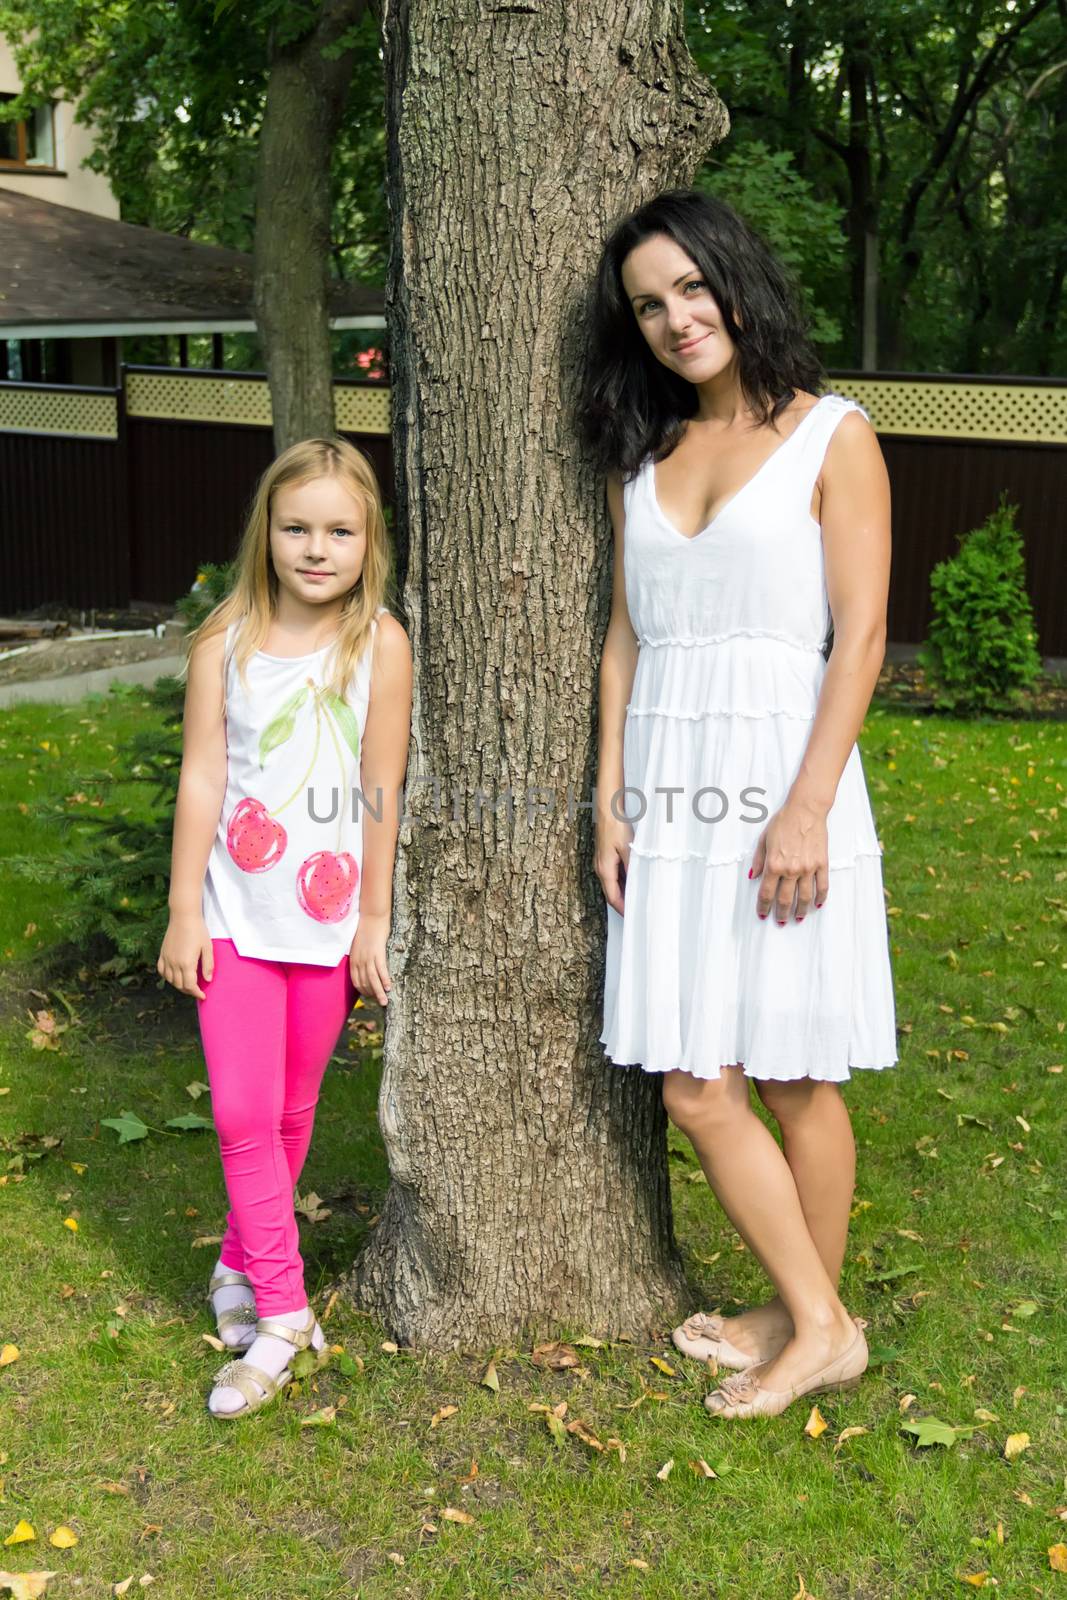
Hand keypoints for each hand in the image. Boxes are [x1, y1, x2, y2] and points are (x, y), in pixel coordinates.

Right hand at [158, 913, 213, 999]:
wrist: (183, 916)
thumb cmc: (198, 931)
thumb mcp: (207, 948)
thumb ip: (208, 965)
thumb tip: (208, 980)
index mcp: (187, 963)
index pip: (190, 986)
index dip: (196, 993)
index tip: (203, 996)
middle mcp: (174, 963)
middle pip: (180, 985)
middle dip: (189, 991)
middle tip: (197, 990)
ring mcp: (166, 959)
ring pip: (170, 980)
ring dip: (179, 985)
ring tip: (188, 984)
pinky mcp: (162, 954)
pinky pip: (161, 971)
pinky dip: (167, 977)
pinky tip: (174, 976)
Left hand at [350, 912, 391, 1005]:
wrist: (371, 916)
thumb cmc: (367, 930)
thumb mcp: (359, 946)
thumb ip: (361, 957)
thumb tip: (366, 966)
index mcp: (353, 960)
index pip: (356, 981)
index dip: (364, 991)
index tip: (371, 997)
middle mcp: (359, 960)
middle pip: (364, 983)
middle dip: (372, 994)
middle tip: (380, 1002)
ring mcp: (368, 957)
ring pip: (372, 979)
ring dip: (378, 992)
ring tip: (385, 1002)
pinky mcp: (377, 952)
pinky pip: (381, 969)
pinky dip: (384, 979)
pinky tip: (389, 987)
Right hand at [595, 813, 632, 915]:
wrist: (608, 810)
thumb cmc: (616, 827)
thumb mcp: (628, 849)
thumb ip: (631, 868)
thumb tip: (636, 885)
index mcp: (605, 869)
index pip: (613, 897)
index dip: (622, 909)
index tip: (632, 917)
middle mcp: (600, 868)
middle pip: (611, 893)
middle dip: (623, 904)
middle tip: (637, 911)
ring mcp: (601, 862)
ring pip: (612, 884)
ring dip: (623, 893)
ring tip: (637, 899)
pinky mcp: (605, 857)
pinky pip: (613, 875)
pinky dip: (622, 882)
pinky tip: (633, 881)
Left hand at [750, 799, 828, 922]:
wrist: (806, 810)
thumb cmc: (783, 822)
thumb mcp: (764, 839)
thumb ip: (758, 860)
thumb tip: (754, 876)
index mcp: (774, 864)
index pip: (767, 893)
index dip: (764, 906)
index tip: (763, 914)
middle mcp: (791, 869)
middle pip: (785, 899)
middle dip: (781, 913)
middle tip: (780, 921)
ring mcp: (808, 868)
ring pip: (804, 897)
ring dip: (800, 911)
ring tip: (797, 918)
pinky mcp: (821, 864)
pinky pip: (822, 886)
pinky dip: (819, 898)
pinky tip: (816, 905)